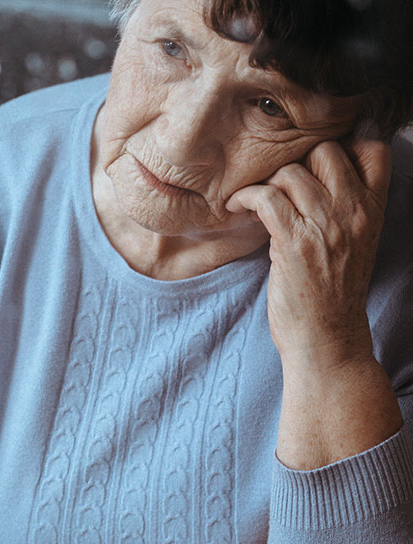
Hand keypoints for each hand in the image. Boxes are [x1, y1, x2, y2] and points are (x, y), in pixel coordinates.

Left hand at [226, 139, 390, 368]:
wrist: (327, 338)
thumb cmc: (331, 291)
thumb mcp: (353, 242)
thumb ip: (342, 206)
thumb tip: (310, 171)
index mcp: (373, 209)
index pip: (374, 148)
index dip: (342, 139)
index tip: (309, 155)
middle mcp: (355, 211)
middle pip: (324, 149)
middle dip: (292, 158)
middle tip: (272, 179)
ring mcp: (326, 226)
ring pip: (291, 171)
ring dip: (262, 179)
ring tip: (250, 198)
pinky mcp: (295, 242)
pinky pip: (266, 197)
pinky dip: (245, 196)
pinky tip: (236, 207)